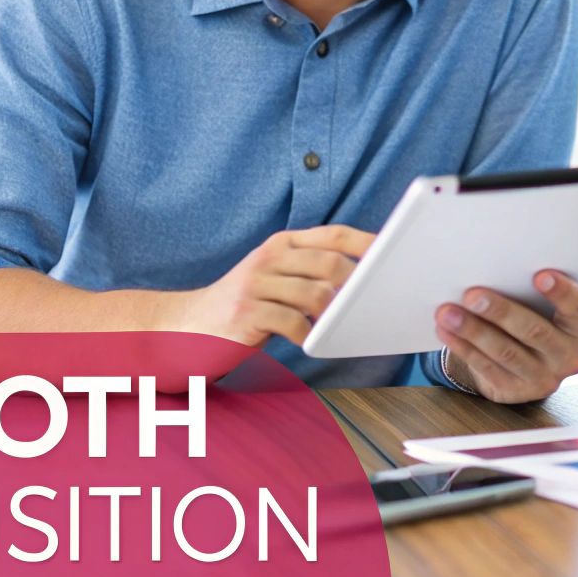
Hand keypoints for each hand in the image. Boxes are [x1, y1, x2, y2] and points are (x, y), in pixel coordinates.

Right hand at [168, 225, 370, 347]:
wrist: (184, 328)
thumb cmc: (241, 306)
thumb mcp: (273, 278)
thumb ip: (309, 272)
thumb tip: (361, 278)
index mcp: (281, 244)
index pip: (333, 234)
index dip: (366, 242)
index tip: (393, 254)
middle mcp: (269, 258)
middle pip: (330, 263)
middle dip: (356, 285)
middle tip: (370, 304)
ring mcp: (255, 284)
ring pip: (316, 293)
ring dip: (333, 314)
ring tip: (335, 327)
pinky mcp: (246, 313)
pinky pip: (293, 323)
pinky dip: (308, 335)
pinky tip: (307, 342)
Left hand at [434, 270, 577, 403]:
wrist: (532, 360)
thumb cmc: (540, 316)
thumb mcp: (549, 304)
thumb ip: (536, 291)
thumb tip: (496, 267)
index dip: (562, 292)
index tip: (539, 275)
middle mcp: (570, 356)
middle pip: (535, 331)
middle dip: (501, 312)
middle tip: (472, 294)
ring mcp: (545, 378)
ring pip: (506, 352)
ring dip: (473, 331)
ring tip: (448, 312)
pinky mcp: (517, 391)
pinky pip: (487, 367)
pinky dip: (464, 348)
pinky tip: (446, 331)